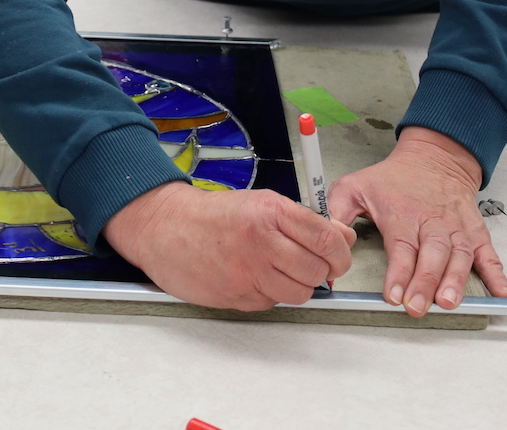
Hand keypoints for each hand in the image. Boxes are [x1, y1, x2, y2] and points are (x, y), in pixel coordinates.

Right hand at [102, 181, 355, 310]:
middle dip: (320, 271)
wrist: (163, 227)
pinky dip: (270, 294)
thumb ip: (302, 220)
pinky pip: (272, 303)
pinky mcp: (236, 296)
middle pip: (318, 271)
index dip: (341, 252)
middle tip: (309, 265)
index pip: (327, 238)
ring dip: (297, 286)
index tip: (339, 256)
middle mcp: (261, 241)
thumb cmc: (211, 215)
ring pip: (300, 294)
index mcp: (270, 211)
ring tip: (278, 271)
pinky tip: (253, 277)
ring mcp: (248, 272)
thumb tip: (342, 237)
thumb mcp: (259, 203)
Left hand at [327, 126, 506, 316]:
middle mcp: (432, 221)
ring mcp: (456, 227)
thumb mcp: (354, 186)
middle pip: (431, 254)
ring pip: (459, 255)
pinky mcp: (474, 232)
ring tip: (449, 301)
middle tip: (419, 306)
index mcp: (402, 214)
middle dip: (425, 282)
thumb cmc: (392, 179)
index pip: (401, 247)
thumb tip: (329, 237)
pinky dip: (498, 276)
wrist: (433, 158)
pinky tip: (502, 296)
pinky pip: (489, 255)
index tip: (394, 294)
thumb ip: (337, 212)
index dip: (399, 273)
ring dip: (456, 280)